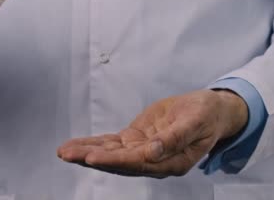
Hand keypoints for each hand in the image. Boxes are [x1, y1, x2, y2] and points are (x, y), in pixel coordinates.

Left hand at [57, 89, 247, 177]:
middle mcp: (154, 161)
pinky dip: (94, 144)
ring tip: (63, 151)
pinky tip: (76, 146)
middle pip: (118, 162)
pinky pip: (112, 144)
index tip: (91, 158)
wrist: (209, 111)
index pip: (137, 162)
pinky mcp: (137, 139)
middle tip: (66, 154)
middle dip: (90, 158)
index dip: (113, 160)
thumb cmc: (206, 115)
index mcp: (171, 161)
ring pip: (111, 154)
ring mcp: (143, 151)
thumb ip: (175, 137)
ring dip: (86, 153)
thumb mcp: (196, 121)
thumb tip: (152, 151)